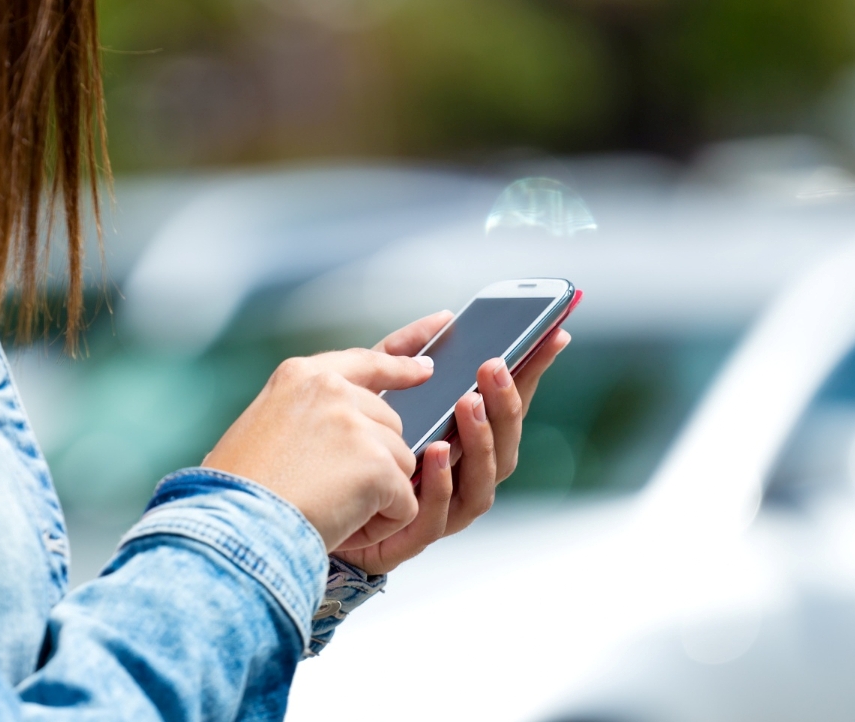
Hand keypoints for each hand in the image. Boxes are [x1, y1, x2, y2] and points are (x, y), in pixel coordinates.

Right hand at [203, 349, 431, 551]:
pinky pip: (405, 500)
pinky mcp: (376, 464)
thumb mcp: (265, 427)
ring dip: (378, 495)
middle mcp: (331, 389)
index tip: (426, 367)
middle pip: (390, 424)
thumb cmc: (240, 490)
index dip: (400, 366)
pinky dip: (382, 523)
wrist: (232, 527)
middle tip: (327, 491)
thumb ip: (311, 414)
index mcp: (300, 376)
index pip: (366, 362)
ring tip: (328, 508)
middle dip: (375, 462)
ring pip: (402, 462)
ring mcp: (356, 424)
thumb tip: (359, 426)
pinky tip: (344, 525)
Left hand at [332, 310, 570, 574]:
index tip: (552, 335)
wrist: (303, 505)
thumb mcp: (371, 389)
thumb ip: (403, 353)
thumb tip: (445, 317)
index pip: (506, 407)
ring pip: (481, 484)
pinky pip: (438, 516)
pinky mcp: (411, 537)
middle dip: (504, 405)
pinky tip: (434, 452)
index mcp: (460, 443)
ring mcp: (442, 511)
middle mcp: (461, 477)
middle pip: (504, 446)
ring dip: (480, 443)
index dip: (532, 374)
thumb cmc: (345, 446)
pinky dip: (439, 484)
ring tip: (467, 404)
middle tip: (493, 367)